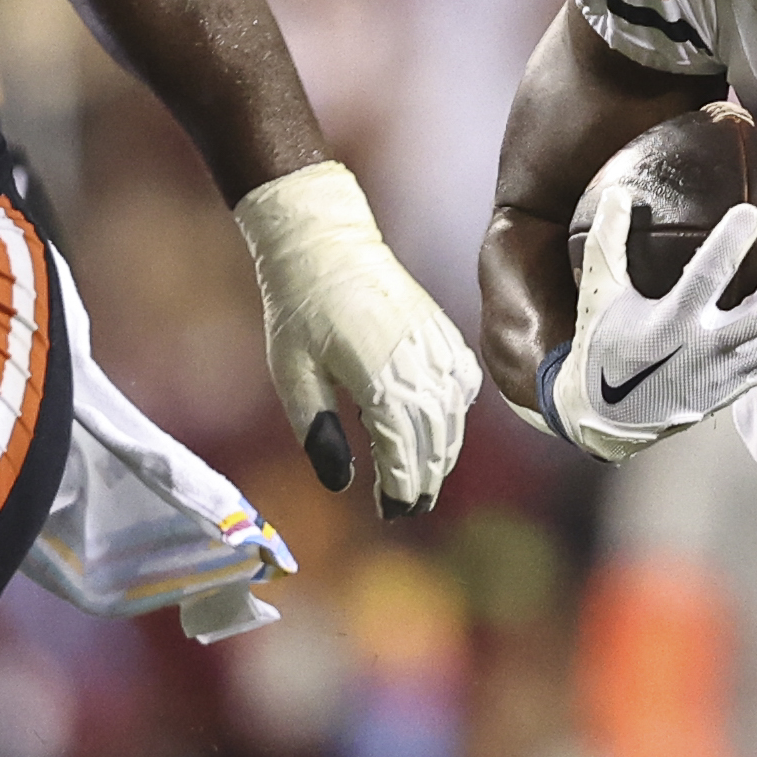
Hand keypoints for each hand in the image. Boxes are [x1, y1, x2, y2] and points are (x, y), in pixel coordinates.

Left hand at [230, 160, 477, 510]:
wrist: (326, 243)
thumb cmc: (299, 309)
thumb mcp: (292, 375)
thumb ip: (318, 431)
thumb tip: (341, 484)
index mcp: (380, 378)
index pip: (404, 451)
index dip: (400, 488)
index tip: (390, 513)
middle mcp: (419, 365)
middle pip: (434, 441)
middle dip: (423, 481)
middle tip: (406, 510)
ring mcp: (438, 347)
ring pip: (453, 417)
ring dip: (441, 454)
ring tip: (423, 481)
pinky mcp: (444, 334)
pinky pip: (464, 386)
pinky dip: (456, 415)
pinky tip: (442, 430)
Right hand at [549, 166, 756, 464]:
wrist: (612, 418)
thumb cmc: (604, 349)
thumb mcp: (598, 295)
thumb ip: (609, 244)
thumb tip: (619, 192)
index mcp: (670, 323)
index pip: (706, 277)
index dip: (730, 244)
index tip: (751, 212)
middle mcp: (706, 350)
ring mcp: (728, 373)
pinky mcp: (739, 388)